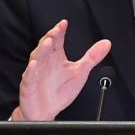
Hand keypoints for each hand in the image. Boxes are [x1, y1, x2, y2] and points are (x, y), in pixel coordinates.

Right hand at [12, 19, 111, 134]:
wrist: (45, 111)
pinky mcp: (29, 86)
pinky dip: (31, 71)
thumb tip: (106, 44)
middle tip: (57, 30)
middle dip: (51, 37)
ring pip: (36, 58)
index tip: (64, 23)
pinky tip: (33, 65)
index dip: (60, 31)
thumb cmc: (59, 91)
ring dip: (41, 50)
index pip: (57, 41)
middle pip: (46, 46)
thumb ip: (92, 57)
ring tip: (48, 42)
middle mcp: (45, 63)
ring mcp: (36, 73)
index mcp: (56, 58)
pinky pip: (29, 77)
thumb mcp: (80, 72)